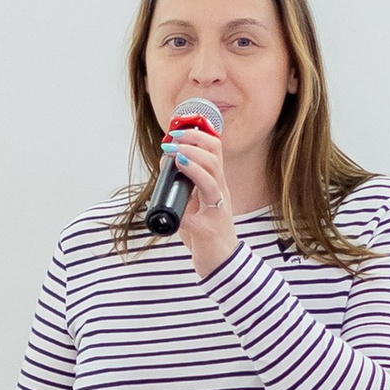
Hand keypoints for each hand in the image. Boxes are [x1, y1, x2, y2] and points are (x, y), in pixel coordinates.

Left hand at [168, 121, 237, 277]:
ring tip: (177, 156)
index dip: (198, 134)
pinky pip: (197, 218)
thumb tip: (167, 164)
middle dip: (194, 142)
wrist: (222, 264)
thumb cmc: (208, 233)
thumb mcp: (196, 203)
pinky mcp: (209, 232)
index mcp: (216, 184)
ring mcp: (217, 212)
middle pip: (215, 158)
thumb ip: (186, 185)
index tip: (178, 125)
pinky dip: (184, 211)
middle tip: (173, 137)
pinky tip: (177, 209)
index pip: (214, 151)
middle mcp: (220, 194)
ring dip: (194, 164)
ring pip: (212, 180)